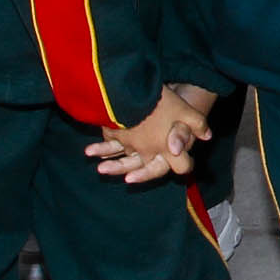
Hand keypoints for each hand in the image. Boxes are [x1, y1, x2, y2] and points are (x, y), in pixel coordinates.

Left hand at [89, 85, 212, 182]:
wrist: (177, 101)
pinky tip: (93, 149)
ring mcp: (140, 148)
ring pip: (123, 157)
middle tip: (102, 169)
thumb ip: (182, 133)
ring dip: (108, 158)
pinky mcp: (130, 138)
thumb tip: (176, 149)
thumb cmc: (184, 114)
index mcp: (168, 157)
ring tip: (91, 153)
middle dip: (118, 168)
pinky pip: (116, 146)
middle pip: (135, 166)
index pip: (156, 169)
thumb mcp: (188, 120)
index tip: (129, 178)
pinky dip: (104, 148)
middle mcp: (152, 156)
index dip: (144, 174)